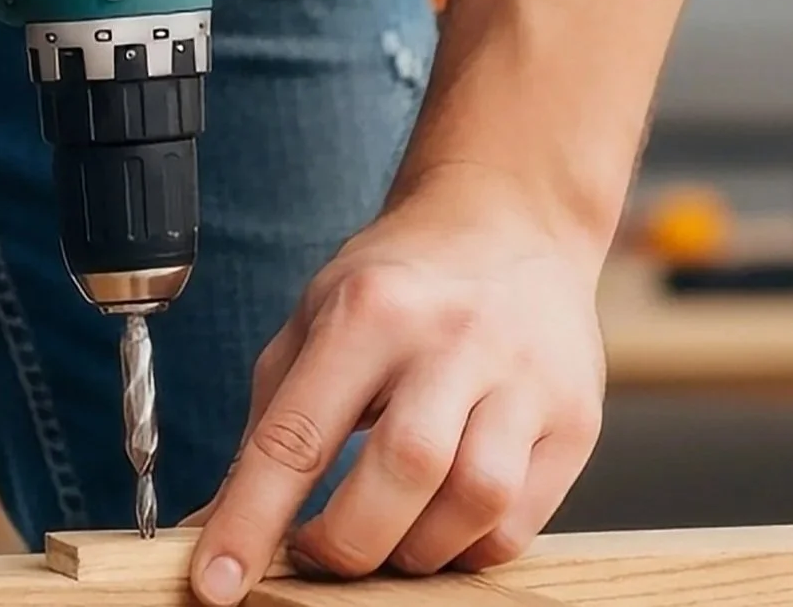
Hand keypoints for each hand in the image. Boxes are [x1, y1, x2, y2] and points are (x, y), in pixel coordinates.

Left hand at [186, 161, 609, 602]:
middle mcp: (453, 339)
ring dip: (415, 551)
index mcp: (368, 311)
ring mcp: (525, 379)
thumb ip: (267, 424)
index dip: (251, 520)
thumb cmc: (399, 283)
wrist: (511, 222)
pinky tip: (442, 525)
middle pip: (402, 472)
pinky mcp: (575, 419)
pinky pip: (519, 522)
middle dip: (346, 543)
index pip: (297, 435)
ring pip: (475, 503)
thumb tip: (217, 525)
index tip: (218, 583)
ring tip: (387, 536)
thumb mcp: (314, 322)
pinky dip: (469, 548)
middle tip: (320, 551)